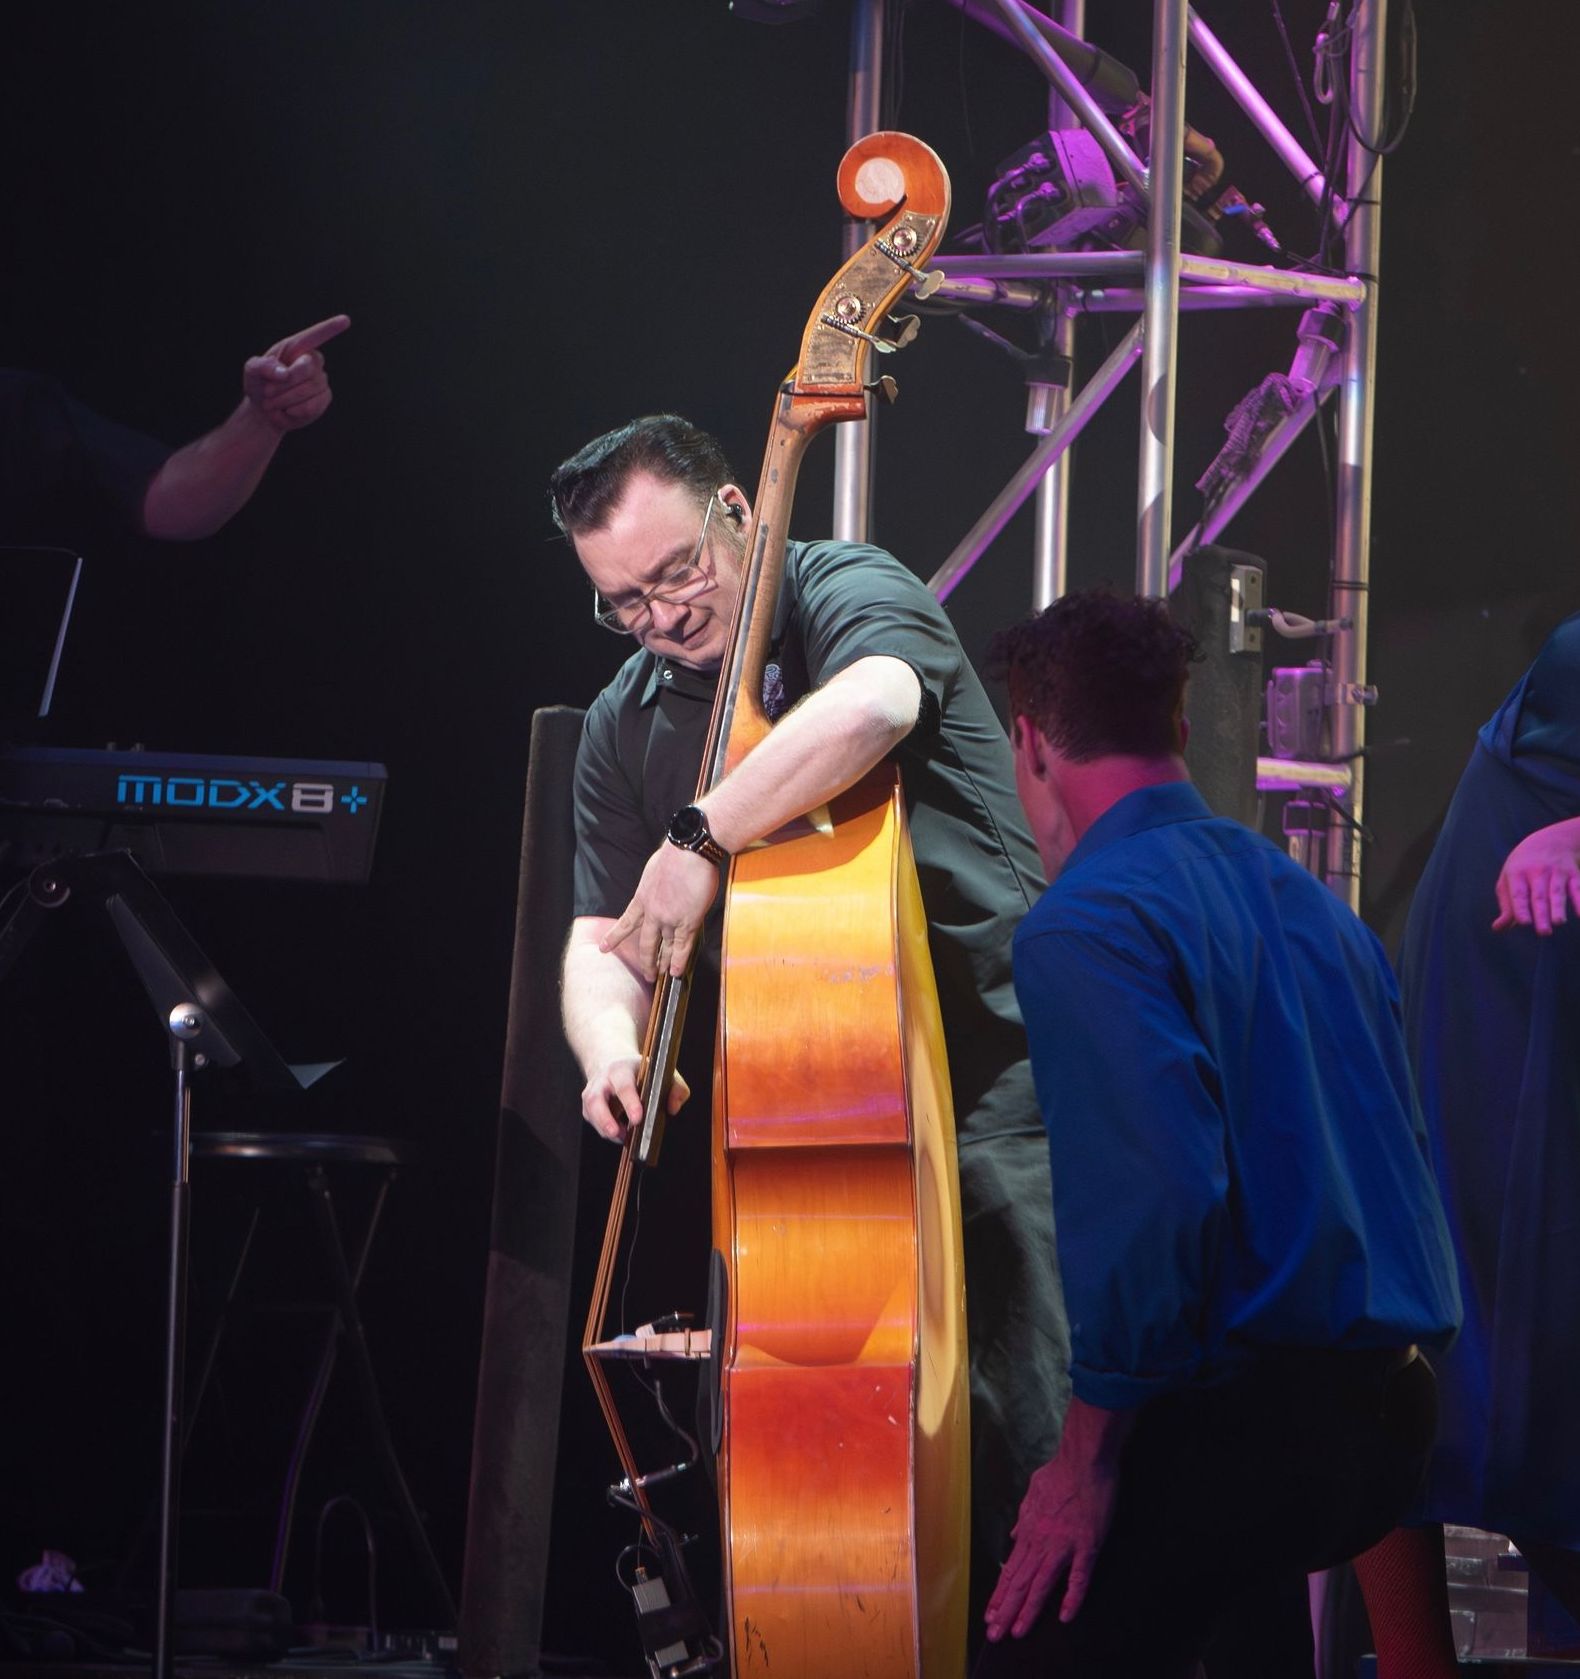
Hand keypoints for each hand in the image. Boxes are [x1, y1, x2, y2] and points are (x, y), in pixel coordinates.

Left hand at [242, 314, 350, 431]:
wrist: (266, 410)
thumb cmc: (259, 384)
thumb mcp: (252, 371)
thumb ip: (261, 366)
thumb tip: (283, 372)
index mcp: (295, 347)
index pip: (315, 336)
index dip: (330, 328)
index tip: (345, 320)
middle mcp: (312, 361)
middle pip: (307, 368)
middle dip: (284, 384)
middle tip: (267, 393)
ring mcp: (321, 379)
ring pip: (310, 389)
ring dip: (286, 399)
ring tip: (273, 403)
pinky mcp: (324, 398)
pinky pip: (314, 405)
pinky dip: (296, 411)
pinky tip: (288, 410)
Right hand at [581, 1055, 690, 1142]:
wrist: (613, 1063)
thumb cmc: (640, 1071)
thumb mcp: (661, 1071)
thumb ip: (675, 1087)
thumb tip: (673, 1107)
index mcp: (621, 1070)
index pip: (624, 1086)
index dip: (630, 1103)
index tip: (637, 1118)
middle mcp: (602, 1081)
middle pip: (595, 1100)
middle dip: (605, 1119)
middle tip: (618, 1133)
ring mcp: (592, 1094)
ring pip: (590, 1112)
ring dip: (604, 1128)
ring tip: (622, 1137)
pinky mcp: (588, 1108)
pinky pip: (592, 1121)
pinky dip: (604, 1130)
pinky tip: (619, 1134)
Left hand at [600, 842, 720, 978]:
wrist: (689, 853)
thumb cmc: (674, 856)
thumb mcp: (653, 872)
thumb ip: (655, 887)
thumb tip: (662, 889)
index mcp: (642, 899)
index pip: (626, 923)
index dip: (615, 937)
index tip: (604, 948)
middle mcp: (652, 913)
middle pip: (646, 944)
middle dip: (646, 961)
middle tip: (647, 975)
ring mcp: (669, 919)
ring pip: (665, 948)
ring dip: (664, 963)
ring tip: (662, 976)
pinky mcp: (687, 922)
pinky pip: (682, 947)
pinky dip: (679, 961)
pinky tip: (676, 972)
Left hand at [984, 1434, 1120, 1640]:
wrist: (1084, 1459)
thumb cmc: (1060, 1473)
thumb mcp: (1032, 1491)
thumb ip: (1023, 1517)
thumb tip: (1013, 1536)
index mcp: (1029, 1530)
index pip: (1010, 1569)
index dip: (1000, 1594)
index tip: (990, 1615)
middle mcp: (1041, 1541)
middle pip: (1021, 1581)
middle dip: (1006, 1609)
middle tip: (995, 1634)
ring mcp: (1064, 1544)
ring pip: (1042, 1583)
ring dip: (1029, 1609)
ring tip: (1018, 1631)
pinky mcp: (1087, 1544)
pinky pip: (1079, 1575)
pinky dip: (1072, 1596)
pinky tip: (1065, 1616)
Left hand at [1493, 816, 1579, 934]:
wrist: (1551, 839)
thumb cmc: (1523, 867)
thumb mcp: (1510, 880)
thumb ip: (1507, 905)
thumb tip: (1498, 928)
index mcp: (1517, 873)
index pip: (1519, 894)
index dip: (1521, 908)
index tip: (1523, 923)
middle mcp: (1537, 871)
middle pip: (1539, 895)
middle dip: (1541, 914)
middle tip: (1543, 932)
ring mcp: (1556, 871)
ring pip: (1557, 892)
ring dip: (1558, 907)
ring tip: (1558, 922)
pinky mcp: (1573, 873)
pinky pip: (1577, 887)